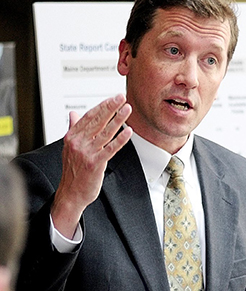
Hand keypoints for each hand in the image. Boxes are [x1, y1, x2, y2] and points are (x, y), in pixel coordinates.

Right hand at [51, 94, 132, 237]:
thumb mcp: (70, 147)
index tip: (113, 98)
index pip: (88, 117)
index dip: (102, 106)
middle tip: (122, 97)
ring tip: (127, 109)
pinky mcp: (95, 163)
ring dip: (118, 119)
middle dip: (111, 107)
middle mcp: (77, 143)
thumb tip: (73, 113)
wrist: (71, 193)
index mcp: (71, 137)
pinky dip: (120, 139)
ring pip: (105, 132)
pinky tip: (129, 131)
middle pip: (97, 121)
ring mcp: (86, 153)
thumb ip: (73, 129)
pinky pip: (111, 148)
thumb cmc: (73, 171)